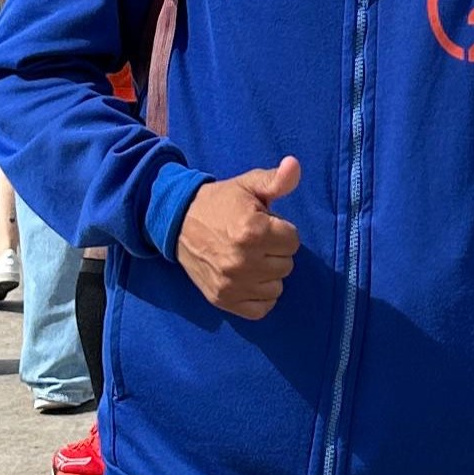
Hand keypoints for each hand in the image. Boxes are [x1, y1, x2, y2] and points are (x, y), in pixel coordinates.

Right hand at [175, 158, 301, 318]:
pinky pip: (261, 309)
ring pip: (277, 287)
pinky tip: (249, 279)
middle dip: (275, 251)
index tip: (263, 225)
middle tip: (254, 241)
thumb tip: (295, 165)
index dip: (281, 230)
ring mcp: (232, 283)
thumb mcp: (248, 185)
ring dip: (268, 274)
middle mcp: (243, 261)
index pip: (293, 241)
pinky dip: (259, 296)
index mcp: (253, 231)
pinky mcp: (223, 299)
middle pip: (287, 264)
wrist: (178, 221)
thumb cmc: (221, 202)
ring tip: (250, 258)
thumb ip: (277, 180)